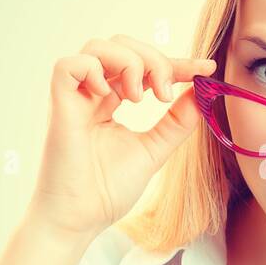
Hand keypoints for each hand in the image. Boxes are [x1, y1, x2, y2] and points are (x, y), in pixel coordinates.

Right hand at [28, 35, 215, 239]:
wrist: (81, 219)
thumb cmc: (108, 190)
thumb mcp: (154, 150)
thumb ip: (177, 122)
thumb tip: (201, 93)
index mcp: (111, 101)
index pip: (145, 67)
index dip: (177, 62)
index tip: (207, 66)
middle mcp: (91, 94)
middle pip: (122, 45)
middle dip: (154, 60)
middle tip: (166, 94)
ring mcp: (74, 98)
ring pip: (97, 46)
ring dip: (129, 63)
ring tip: (142, 99)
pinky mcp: (58, 106)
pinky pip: (69, 65)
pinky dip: (95, 70)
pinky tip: (112, 97)